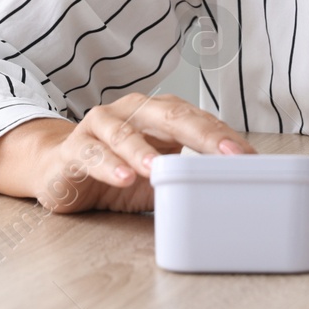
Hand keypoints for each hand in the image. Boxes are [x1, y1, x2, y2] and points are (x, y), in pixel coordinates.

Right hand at [0, 92, 256, 212]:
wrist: (60, 171)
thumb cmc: (117, 170)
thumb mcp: (156, 180)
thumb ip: (184, 181)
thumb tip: (227, 197)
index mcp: (161, 113)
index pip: (198, 119)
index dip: (223, 137)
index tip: (247, 157)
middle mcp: (134, 110)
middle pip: (171, 116)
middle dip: (201, 135)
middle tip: (226, 155)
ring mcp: (103, 124)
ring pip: (126, 133)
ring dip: (145, 151)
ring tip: (161, 169)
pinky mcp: (75, 146)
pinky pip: (93, 153)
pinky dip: (108, 165)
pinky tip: (123, 177)